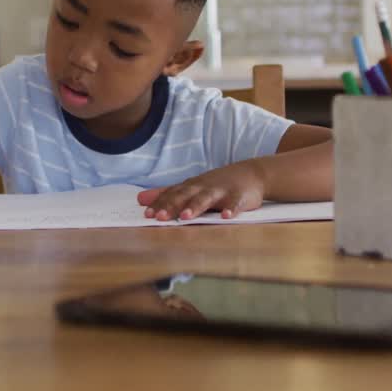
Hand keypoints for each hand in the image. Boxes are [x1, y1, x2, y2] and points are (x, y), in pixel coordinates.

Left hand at [137, 162, 265, 221]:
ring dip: (196, 207)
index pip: (173, 194)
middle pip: (186, 195)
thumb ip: (167, 194)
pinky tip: (226, 217)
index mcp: (191, 187)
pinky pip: (235, 203)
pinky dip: (231, 209)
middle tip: (160, 217)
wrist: (252, 173)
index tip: (146, 214)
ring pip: (207, 198)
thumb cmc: (217, 184)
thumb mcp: (191, 187)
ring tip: (186, 217)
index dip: (160, 204)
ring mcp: (222, 191)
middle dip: (173, 206)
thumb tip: (140, 199)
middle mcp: (204, 187)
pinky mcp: (240, 197)